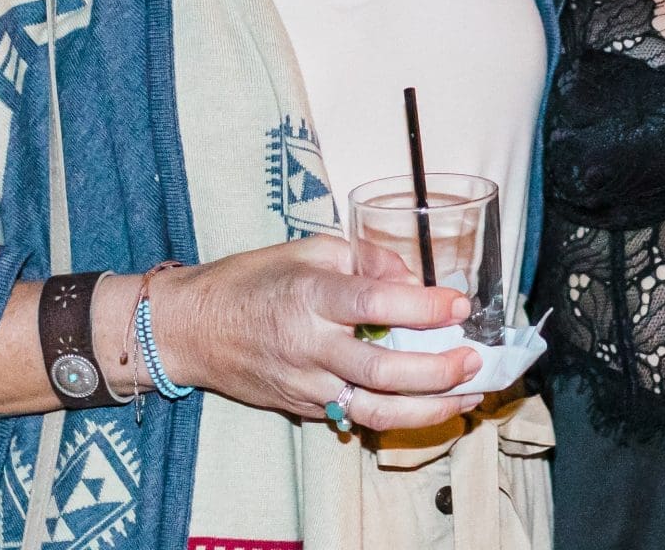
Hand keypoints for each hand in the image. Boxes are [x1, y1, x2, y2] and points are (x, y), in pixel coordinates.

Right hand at [151, 236, 483, 432]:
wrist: (191, 329)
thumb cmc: (250, 281)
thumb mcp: (306, 248)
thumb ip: (365, 258)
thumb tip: (412, 277)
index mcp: (308, 294)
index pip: (375, 302)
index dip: (423, 305)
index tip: (458, 304)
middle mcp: (307, 344)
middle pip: (382, 369)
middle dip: (438, 371)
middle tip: (473, 360)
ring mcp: (305, 383)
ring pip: (375, 408)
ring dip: (429, 408)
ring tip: (467, 396)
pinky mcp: (303, 407)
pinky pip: (357, 417)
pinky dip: (399, 415)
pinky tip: (432, 406)